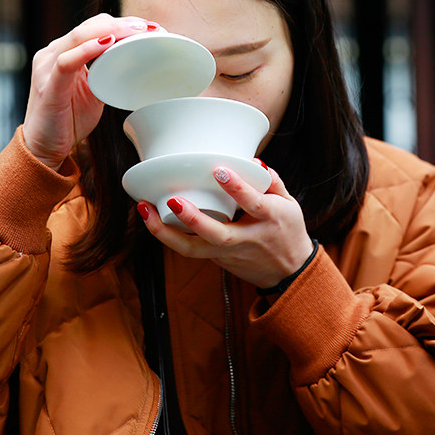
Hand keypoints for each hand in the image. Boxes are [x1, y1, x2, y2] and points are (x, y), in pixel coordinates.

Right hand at [23, 14, 160, 169]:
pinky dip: (88, 49)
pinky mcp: (47, 85)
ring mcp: (47, 66)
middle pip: (90, 26)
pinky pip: (67, 61)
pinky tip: (108, 43)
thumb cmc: (67, 121)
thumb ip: (105, 73)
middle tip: (151, 27)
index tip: (150, 27)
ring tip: (137, 32)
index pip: (94, 26)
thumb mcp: (93, 91)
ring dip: (112, 31)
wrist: (43, 149)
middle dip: (123, 23)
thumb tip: (133, 64)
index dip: (123, 22)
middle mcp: (52, 53)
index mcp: (63, 52)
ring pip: (79, 36)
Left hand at [137, 161, 313, 289]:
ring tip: (145, 210)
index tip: (218, 170)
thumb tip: (253, 161)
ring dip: (165, 232)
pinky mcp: (217, 260)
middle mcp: (247, 239)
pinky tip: (152, 218)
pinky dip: (169, 235)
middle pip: (216, 234)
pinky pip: (190, 249)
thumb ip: (272, 181)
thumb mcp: (290, 204)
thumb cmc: (288, 231)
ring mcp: (229, 253)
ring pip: (193, 250)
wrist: (290, 273)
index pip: (253, 203)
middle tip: (171, 200)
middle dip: (192, 218)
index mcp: (269, 219)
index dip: (236, 187)